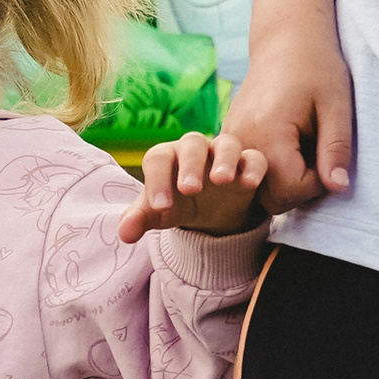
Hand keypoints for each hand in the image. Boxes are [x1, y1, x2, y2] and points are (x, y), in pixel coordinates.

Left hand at [118, 129, 271, 242]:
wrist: (209, 208)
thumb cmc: (178, 203)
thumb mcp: (159, 213)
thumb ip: (140, 219)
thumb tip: (124, 234)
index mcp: (168, 157)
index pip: (159, 158)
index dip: (157, 180)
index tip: (160, 206)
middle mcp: (195, 150)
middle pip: (192, 144)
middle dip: (190, 165)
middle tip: (189, 189)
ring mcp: (223, 154)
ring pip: (227, 144)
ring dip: (225, 160)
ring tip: (222, 181)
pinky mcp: (247, 164)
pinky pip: (254, 158)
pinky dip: (253, 167)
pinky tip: (249, 184)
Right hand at [222, 36, 351, 213]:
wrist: (286, 38)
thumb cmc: (316, 66)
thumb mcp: (336, 106)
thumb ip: (335, 149)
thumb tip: (337, 189)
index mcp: (266, 133)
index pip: (291, 189)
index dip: (318, 182)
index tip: (329, 155)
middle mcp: (241, 142)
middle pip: (271, 197)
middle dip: (301, 186)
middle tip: (318, 152)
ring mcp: (230, 142)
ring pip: (259, 189)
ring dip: (286, 179)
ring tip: (304, 146)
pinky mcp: (230, 139)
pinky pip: (250, 173)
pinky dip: (272, 170)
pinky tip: (290, 144)